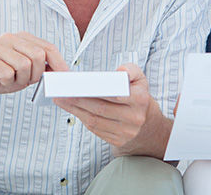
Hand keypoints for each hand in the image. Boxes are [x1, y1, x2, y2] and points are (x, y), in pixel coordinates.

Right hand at [0, 32, 67, 103]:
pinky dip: (7, 83)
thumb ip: (41, 69)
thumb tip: (61, 72)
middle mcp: (10, 38)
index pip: (48, 47)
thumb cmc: (0, 78)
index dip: (59, 63)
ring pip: (24, 65)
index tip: (65, 77)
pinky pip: (8, 73)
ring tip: (11, 81)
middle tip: (26, 81)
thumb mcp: (26, 74)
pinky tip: (0, 81)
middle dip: (37, 74)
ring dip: (20, 80)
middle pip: (38, 55)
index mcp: (22, 38)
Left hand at [54, 63, 169, 156]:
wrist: (149, 127)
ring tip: (60, 99)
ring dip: (75, 109)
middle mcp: (134, 118)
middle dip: (78, 99)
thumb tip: (120, 71)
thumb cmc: (139, 97)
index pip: (116, 95)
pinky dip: (81, 118)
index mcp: (140, 100)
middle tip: (61, 91)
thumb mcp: (140, 79)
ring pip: (95, 120)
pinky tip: (71, 109)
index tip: (79, 84)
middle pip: (101, 108)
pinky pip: (95, 129)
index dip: (96, 90)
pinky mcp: (117, 141)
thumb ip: (131, 70)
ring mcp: (126, 132)